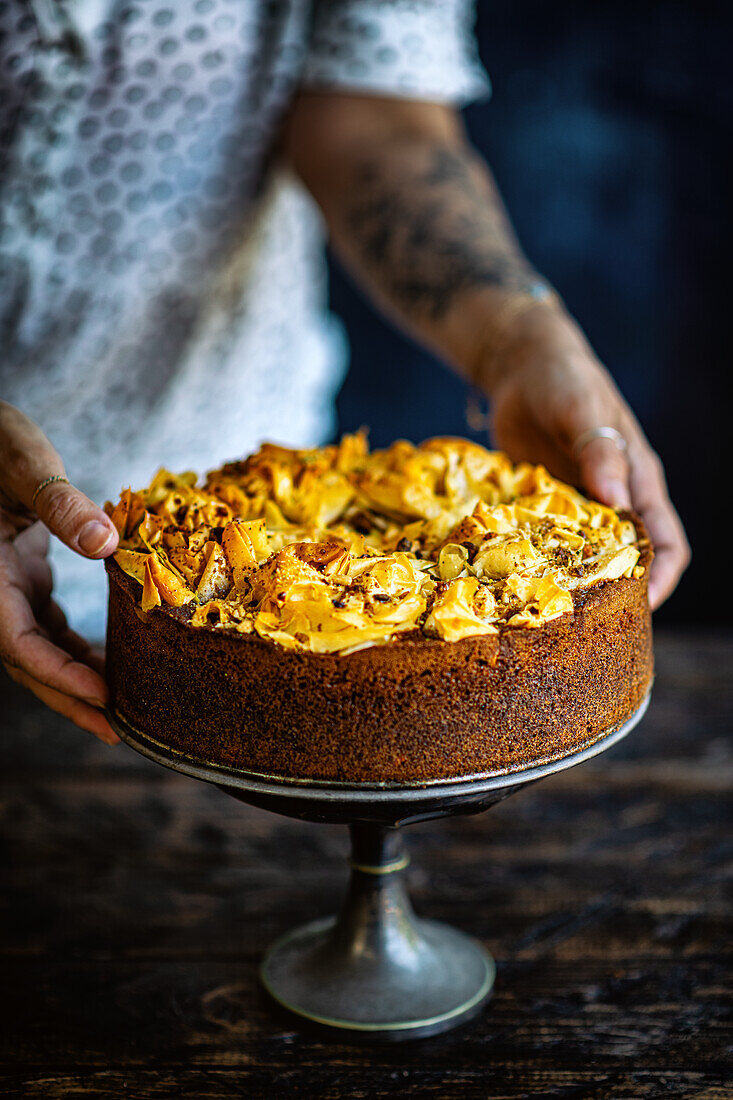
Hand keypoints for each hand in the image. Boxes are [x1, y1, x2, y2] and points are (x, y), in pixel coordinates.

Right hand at [0, 403, 119, 743]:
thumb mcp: (25, 462)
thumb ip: (61, 504)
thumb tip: (105, 543)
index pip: (18, 642)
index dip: (58, 675)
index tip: (104, 696)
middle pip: (29, 662)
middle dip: (71, 698)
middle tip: (119, 729)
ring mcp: (5, 589)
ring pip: (40, 650)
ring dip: (78, 679)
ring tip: (123, 708)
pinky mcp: (21, 581)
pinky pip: (49, 629)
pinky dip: (78, 649)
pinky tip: (115, 662)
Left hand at [481, 306, 690, 608]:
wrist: (521, 367)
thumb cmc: (563, 381)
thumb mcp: (581, 409)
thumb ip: (598, 449)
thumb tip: (615, 498)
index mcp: (638, 480)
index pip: (668, 541)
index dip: (663, 576)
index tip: (644, 607)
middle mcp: (611, 500)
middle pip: (627, 560)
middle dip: (615, 593)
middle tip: (586, 625)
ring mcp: (575, 507)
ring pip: (583, 559)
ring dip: (571, 583)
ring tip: (548, 613)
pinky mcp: (541, 507)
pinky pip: (544, 544)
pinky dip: (535, 562)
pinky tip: (513, 580)